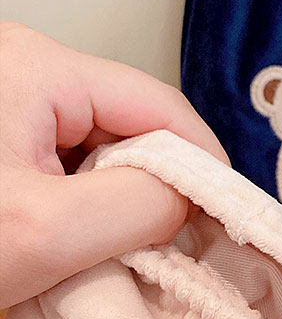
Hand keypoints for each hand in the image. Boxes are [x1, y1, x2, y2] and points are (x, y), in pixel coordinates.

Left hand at [0, 22, 228, 307]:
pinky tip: (71, 240)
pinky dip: (82, 204)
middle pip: (130, 125)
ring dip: (116, 201)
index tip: (223, 219)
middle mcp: (20, 69)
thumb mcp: (46, 231)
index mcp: (35, 68)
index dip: (202, 162)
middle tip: (159, 246)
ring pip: (99, 148)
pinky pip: (64, 163)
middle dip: (154, 186)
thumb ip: (142, 205)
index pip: (160, 106)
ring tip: (106, 250)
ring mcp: (4, 102)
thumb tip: (191, 196)